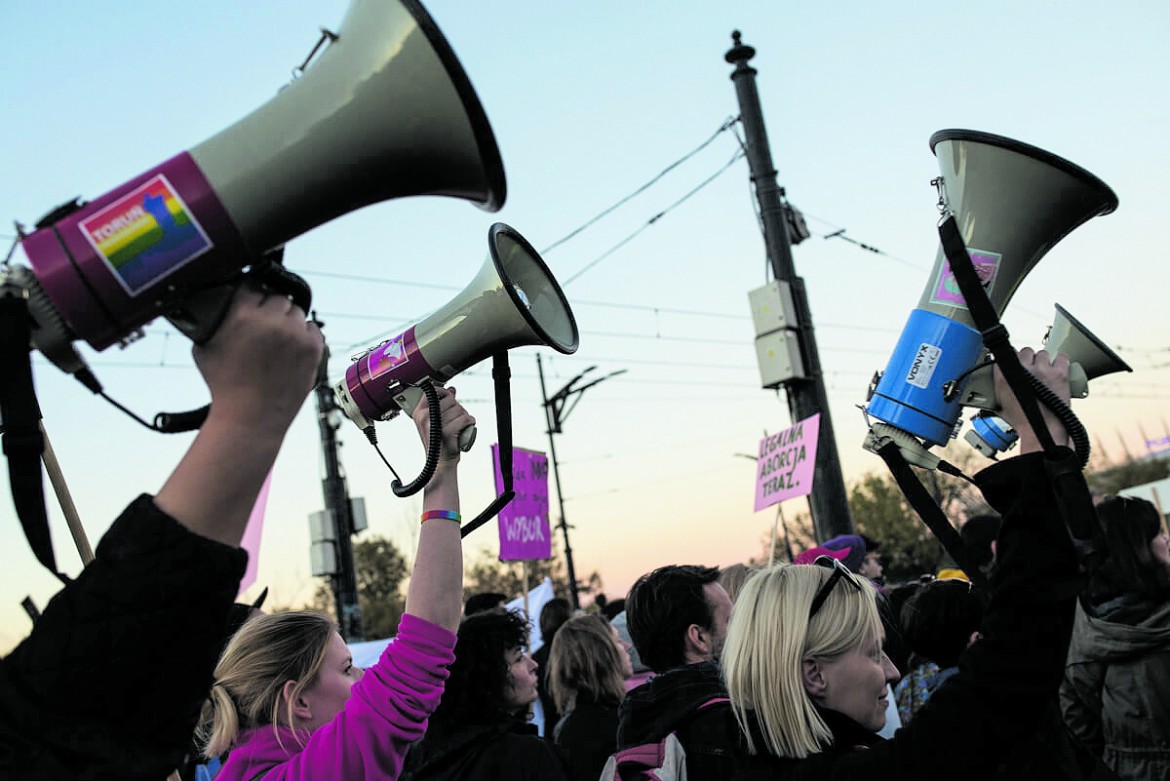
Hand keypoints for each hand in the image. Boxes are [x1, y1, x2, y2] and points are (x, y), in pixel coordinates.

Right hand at [193, 286, 323, 429]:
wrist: (251, 417)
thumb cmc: (224, 385)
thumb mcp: (203, 348)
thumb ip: (212, 321)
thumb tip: (215, 304)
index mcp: (242, 315)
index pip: (252, 286)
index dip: (250, 296)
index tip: (250, 305)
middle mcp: (271, 320)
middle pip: (277, 298)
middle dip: (270, 310)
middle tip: (264, 327)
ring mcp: (295, 334)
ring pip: (297, 312)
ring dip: (288, 321)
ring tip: (278, 340)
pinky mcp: (313, 348)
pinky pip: (313, 329)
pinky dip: (305, 336)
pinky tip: (293, 349)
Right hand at [412, 385, 475, 466]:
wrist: (440, 463)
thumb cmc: (439, 442)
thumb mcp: (435, 421)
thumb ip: (442, 404)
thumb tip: (451, 389)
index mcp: (419, 412)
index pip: (433, 391)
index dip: (445, 393)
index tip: (449, 399)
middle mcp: (424, 417)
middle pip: (450, 400)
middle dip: (457, 409)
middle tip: (453, 421)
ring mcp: (434, 424)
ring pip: (460, 410)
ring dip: (464, 417)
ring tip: (457, 427)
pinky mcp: (446, 432)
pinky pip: (465, 419)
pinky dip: (470, 423)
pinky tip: (465, 428)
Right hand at [993, 347, 1070, 453]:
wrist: (1043, 432)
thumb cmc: (1022, 422)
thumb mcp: (999, 404)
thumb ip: (997, 388)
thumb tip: (994, 382)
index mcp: (1004, 376)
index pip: (1007, 353)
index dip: (1014, 359)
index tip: (1017, 363)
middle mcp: (1021, 369)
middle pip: (1026, 351)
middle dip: (1029, 360)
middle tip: (1032, 371)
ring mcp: (1042, 370)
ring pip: (1043, 354)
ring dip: (1044, 362)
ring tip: (1046, 373)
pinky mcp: (1060, 373)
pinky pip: (1062, 357)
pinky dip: (1061, 362)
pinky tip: (1059, 368)